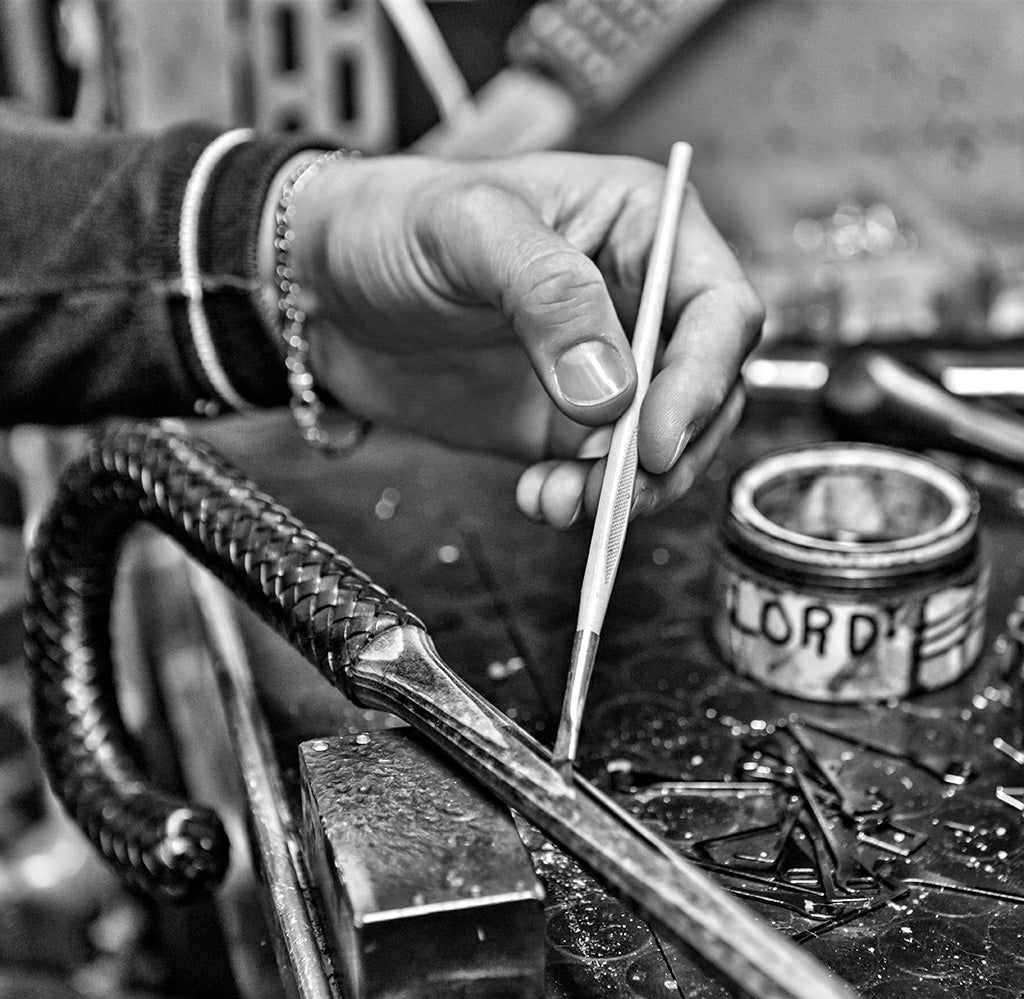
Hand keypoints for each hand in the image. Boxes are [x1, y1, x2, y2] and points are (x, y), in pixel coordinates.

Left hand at [269, 151, 761, 527]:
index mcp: (639, 227)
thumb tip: (611, 392)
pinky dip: (582, 502)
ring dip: (626, 489)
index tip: (653, 438)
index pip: (719, 309)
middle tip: (615, 487)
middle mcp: (634, 302)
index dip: (701, 379)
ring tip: (562, 499)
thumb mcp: (468, 228)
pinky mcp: (562, 425)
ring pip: (661, 445)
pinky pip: (600, 477)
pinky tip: (540, 499)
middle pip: (704, 389)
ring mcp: (603, 370)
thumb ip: (548, 293)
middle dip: (667, 448)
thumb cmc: (391, 223)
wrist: (321, 291)